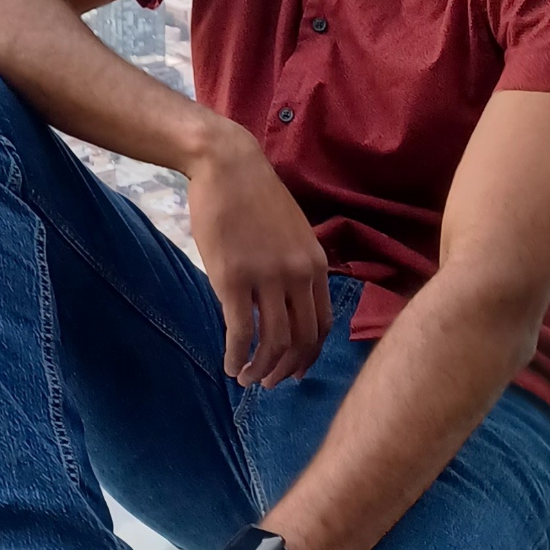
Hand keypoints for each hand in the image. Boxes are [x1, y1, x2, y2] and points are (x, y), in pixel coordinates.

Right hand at [185, 121, 332, 387]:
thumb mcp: (292, 232)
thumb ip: (296, 265)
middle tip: (270, 384)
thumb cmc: (253, 196)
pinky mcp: (234, 278)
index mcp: (315, 265)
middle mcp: (298, 275)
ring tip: (247, 380)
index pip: (323, 324)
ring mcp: (267, 277)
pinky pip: (241, 331)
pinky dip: (237, 357)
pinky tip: (229, 366)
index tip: (295, 371)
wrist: (227, 164)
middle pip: (302, 340)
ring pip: (274, 342)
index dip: (310, 355)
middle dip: (286, 370)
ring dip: (261, 369)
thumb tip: (287, 301)